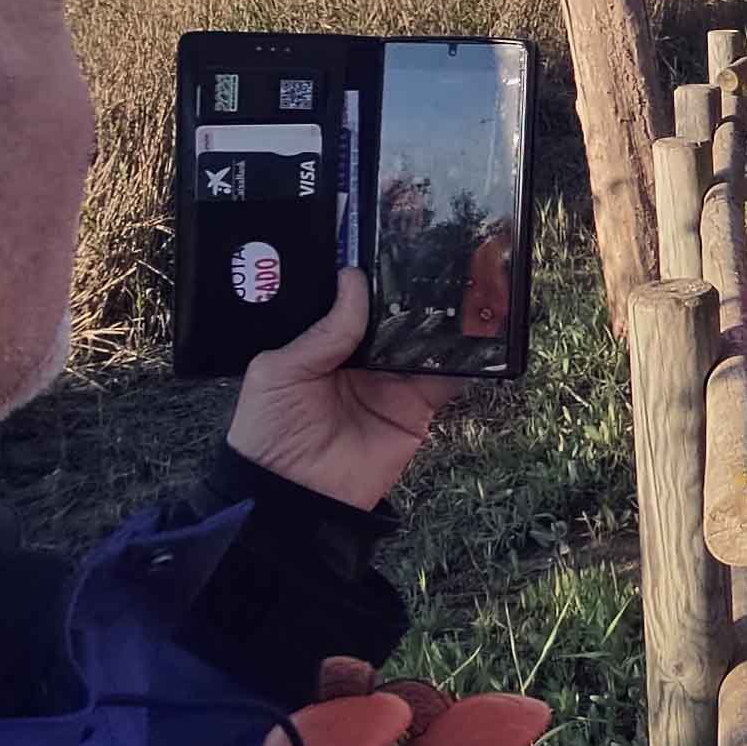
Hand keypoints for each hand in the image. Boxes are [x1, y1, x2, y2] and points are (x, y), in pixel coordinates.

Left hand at [226, 268, 465, 508]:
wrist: (291, 499)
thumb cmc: (269, 433)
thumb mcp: (279, 371)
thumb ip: (322, 331)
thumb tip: (354, 280)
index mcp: (323, 344)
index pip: (353, 303)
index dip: (369, 279)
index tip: (391, 246)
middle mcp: (360, 358)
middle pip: (394, 317)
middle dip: (412, 294)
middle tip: (436, 257)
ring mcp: (391, 383)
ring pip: (424, 342)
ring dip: (443, 320)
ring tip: (462, 287)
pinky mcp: (416, 410)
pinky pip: (446, 380)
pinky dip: (465, 360)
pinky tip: (477, 334)